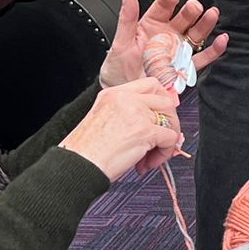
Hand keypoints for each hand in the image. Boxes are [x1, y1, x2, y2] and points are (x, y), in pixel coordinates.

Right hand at [60, 78, 183, 181]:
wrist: (77, 165)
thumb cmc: (86, 150)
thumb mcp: (105, 120)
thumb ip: (128, 114)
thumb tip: (156, 122)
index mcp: (114, 94)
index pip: (151, 85)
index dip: (162, 101)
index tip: (162, 117)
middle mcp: (125, 99)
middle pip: (166, 102)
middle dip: (169, 123)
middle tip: (159, 140)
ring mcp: (136, 113)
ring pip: (171, 121)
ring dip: (166, 142)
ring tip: (149, 157)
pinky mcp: (144, 131)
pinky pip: (171, 139)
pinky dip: (164, 153)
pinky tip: (147, 163)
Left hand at [100, 0, 227, 89]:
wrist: (126, 94)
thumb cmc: (118, 69)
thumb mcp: (120, 41)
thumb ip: (126, 17)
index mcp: (151, 25)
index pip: (163, 7)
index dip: (169, 0)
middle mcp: (167, 36)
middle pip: (184, 18)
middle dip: (190, 11)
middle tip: (194, 6)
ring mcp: (178, 51)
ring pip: (196, 34)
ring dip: (206, 24)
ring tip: (212, 14)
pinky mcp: (185, 68)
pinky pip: (203, 58)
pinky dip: (214, 50)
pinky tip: (221, 40)